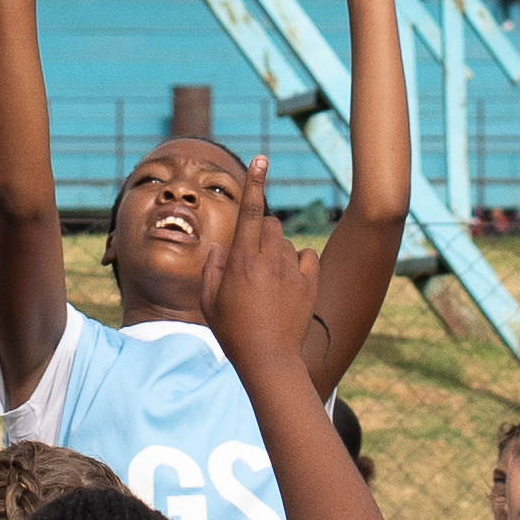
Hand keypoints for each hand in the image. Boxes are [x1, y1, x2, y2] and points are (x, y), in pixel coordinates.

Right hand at [201, 156, 319, 377]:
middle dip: (261, 230)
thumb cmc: (232, 332)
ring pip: (286, 242)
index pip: (250, 210)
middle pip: (270, 223)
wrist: (269, 360)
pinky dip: (298, 262)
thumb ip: (212, 268)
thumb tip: (221, 247)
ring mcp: (291, 270)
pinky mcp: (309, 284)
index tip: (261, 159)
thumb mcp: (210, 300)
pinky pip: (306, 257)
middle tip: (252, 257)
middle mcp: (269, 259)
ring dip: (277, 250)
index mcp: (242, 259)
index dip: (255, 181)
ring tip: (267, 282)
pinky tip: (289, 282)